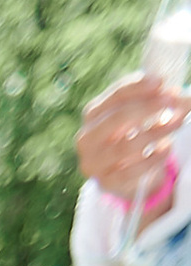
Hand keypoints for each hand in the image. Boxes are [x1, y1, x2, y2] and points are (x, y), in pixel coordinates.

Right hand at [78, 71, 190, 192]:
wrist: (128, 173)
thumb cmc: (134, 134)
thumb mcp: (142, 113)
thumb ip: (156, 100)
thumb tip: (177, 95)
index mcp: (93, 115)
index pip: (116, 96)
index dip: (139, 87)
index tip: (161, 82)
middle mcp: (87, 139)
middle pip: (117, 118)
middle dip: (148, 107)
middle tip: (172, 101)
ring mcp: (94, 163)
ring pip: (126, 145)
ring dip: (156, 132)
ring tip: (177, 123)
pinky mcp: (106, 182)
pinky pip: (132, 170)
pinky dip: (153, 158)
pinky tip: (166, 148)